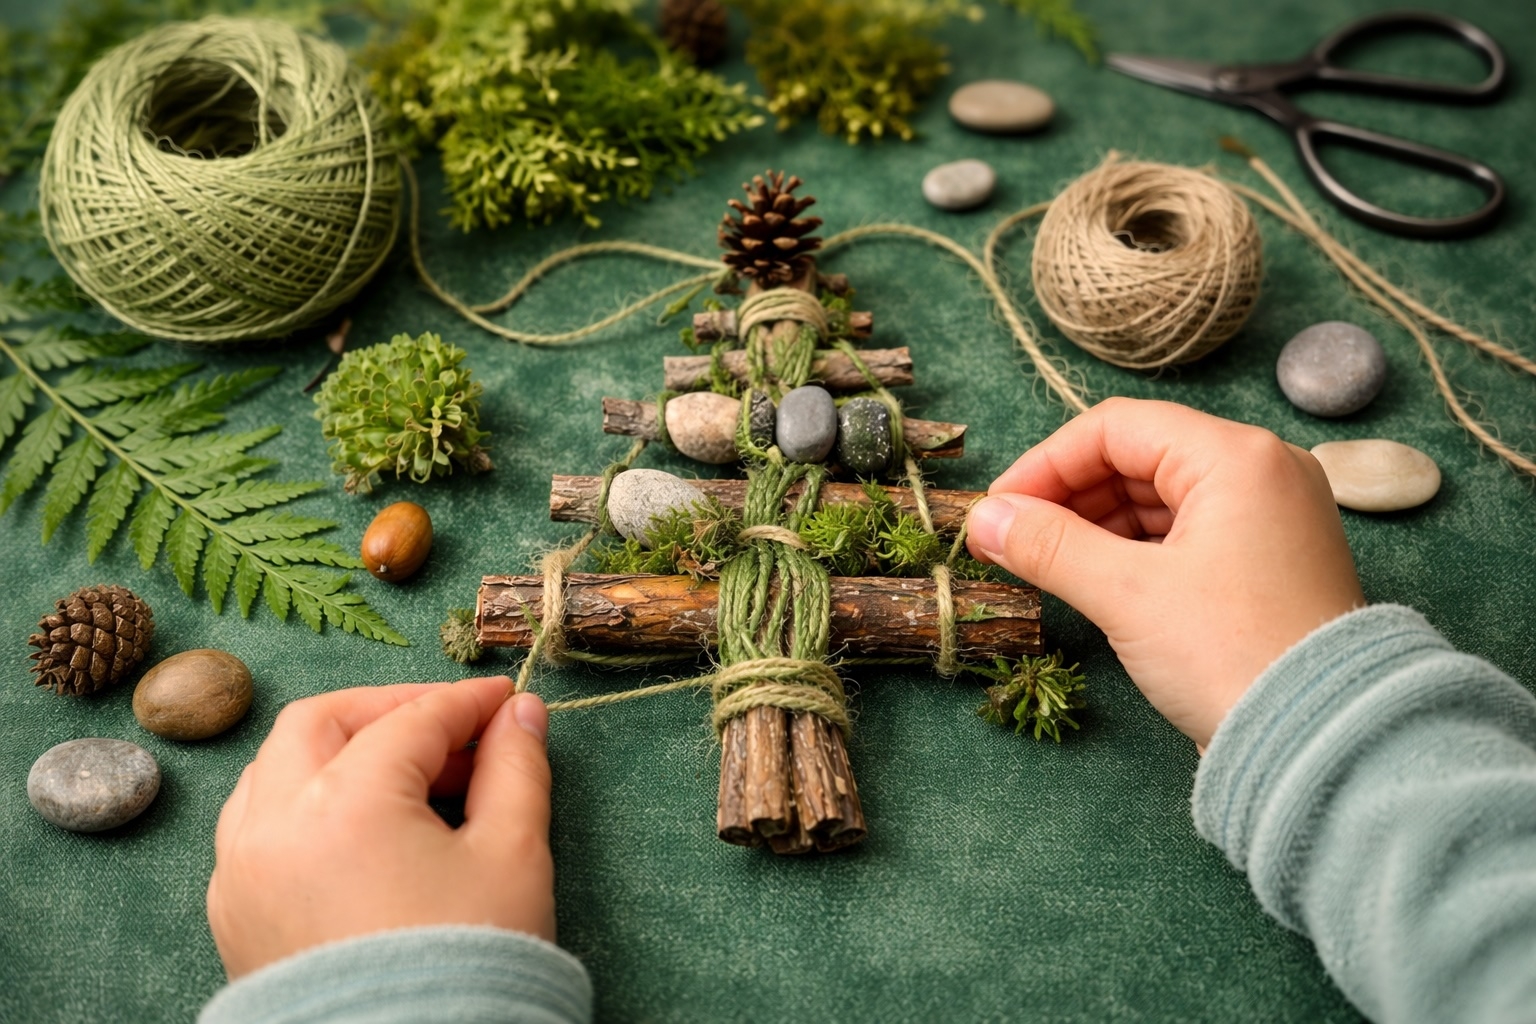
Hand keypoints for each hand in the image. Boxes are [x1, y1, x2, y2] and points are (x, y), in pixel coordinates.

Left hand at [206, 676, 555, 978]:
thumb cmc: (468, 965)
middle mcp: (274, 824)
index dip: (466, 703)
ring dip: (337, 749)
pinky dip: (301, 800)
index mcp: (345, 801)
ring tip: (406, 776)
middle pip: (321, 721)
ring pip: (275, 768)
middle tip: (449, 728)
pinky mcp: (235, 914)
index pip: (411, 720)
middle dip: (388, 710)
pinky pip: (253, 825)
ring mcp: (242, 871)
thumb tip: (520, 714)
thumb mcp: (514, 853)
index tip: (504, 700)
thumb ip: (516, 768)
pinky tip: (357, 823)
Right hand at [966, 398, 1363, 747]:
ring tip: (1044, 565)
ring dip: (1095, 526)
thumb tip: (984, 519)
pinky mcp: (1268, 564)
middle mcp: (1263, 473)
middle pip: (1138, 457)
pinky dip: (1133, 552)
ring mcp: (1271, 519)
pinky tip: (1092, 581)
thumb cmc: (1234, 655)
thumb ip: (1047, 546)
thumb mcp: (1127, 594)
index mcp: (1237, 457)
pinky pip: (1185, 535)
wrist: (1325, 744)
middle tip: (1012, 541)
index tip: (998, 510)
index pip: (1116, 427)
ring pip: (1159, 499)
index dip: (1045, 463)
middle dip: (1067, 497)